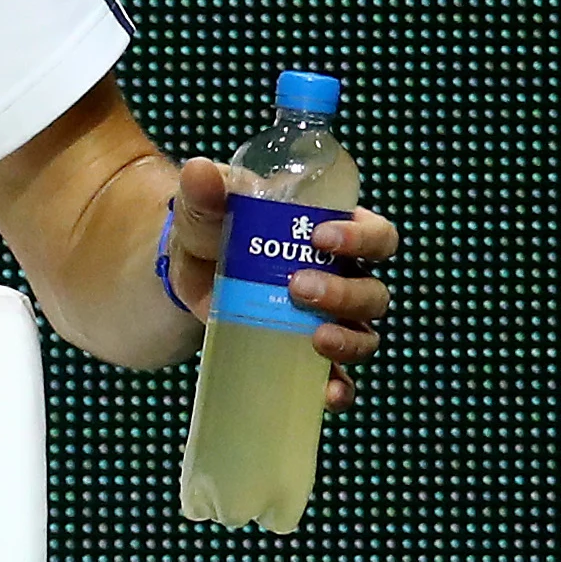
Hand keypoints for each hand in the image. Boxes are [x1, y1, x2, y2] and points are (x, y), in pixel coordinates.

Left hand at [171, 155, 395, 408]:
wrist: (185, 278)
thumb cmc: (212, 233)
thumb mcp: (206, 212)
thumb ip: (205, 193)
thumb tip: (200, 169)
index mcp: (335, 237)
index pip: (375, 236)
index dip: (362, 238)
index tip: (322, 237)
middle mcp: (344, 279)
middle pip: (373, 290)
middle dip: (344, 292)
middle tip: (300, 288)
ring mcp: (329, 321)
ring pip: (364, 332)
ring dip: (348, 338)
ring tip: (315, 338)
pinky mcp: (305, 355)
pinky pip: (339, 377)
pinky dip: (338, 388)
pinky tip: (327, 393)